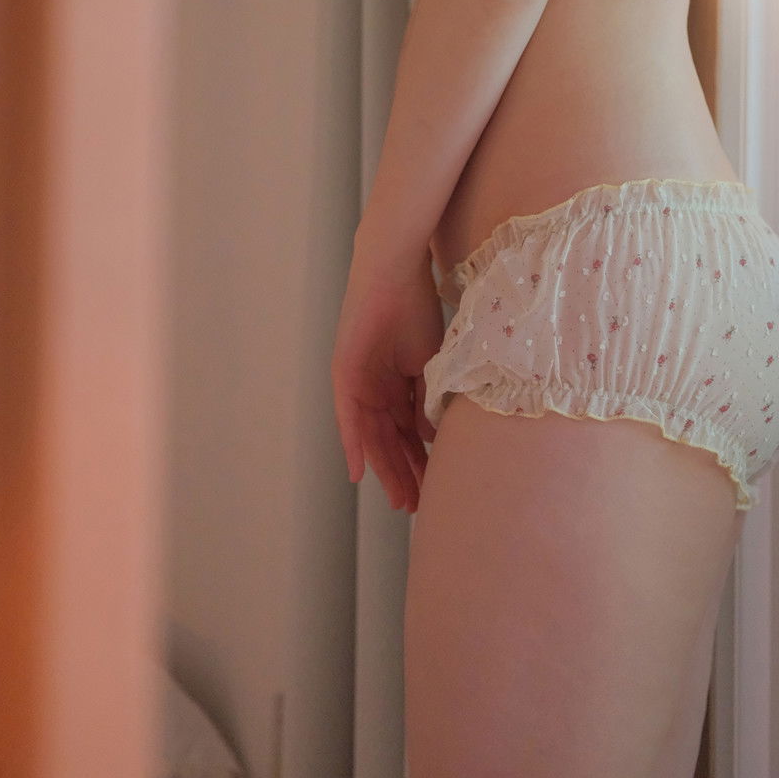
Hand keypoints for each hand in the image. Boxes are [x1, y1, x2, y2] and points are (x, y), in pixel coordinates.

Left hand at [331, 239, 444, 512]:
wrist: (395, 271)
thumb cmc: (416, 306)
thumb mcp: (430, 361)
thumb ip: (428, 398)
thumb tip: (429, 435)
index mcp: (397, 384)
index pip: (408, 432)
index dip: (420, 460)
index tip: (434, 486)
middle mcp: (375, 388)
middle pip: (389, 440)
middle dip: (404, 474)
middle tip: (417, 505)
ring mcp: (358, 383)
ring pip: (371, 436)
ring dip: (383, 469)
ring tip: (400, 499)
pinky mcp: (344, 374)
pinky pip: (347, 416)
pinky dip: (353, 444)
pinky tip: (360, 472)